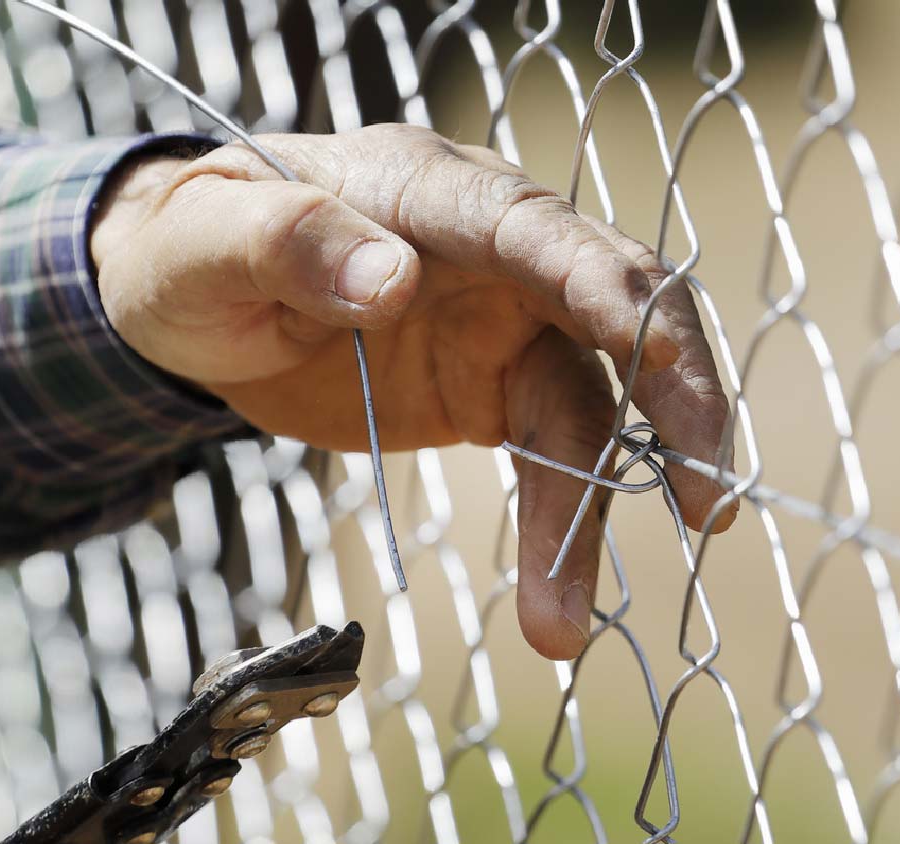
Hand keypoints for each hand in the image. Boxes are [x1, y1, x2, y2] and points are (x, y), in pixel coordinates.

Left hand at [91, 124, 736, 659]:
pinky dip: (561, 532)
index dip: (603, 285)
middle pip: (619, 305)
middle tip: (708, 492)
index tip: (657, 355)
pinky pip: (554, 459)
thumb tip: (394, 279)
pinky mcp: (499, 391)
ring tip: (565, 625)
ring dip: (597, 513)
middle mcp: (495, 253)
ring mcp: (507, 323)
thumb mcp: (206, 246)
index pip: (536, 227)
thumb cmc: (192, 251)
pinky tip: (554, 607)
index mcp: (430, 190)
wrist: (194, 300)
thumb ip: (290, 243)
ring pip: (593, 409)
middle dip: (676, 393)